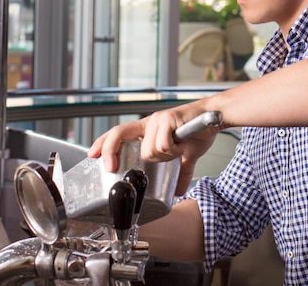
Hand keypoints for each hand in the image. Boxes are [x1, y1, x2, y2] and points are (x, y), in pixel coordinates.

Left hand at [88, 105, 220, 193]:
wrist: (215, 117)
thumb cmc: (199, 130)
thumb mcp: (185, 155)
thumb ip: (179, 172)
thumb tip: (178, 191)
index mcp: (149, 129)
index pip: (119, 133)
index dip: (104, 143)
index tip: (92, 156)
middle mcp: (150, 122)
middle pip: (119, 134)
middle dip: (111, 152)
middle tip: (111, 167)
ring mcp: (158, 120)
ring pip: (147, 149)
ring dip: (163, 156)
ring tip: (176, 150)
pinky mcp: (169, 118)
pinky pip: (163, 144)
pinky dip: (173, 149)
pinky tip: (182, 145)